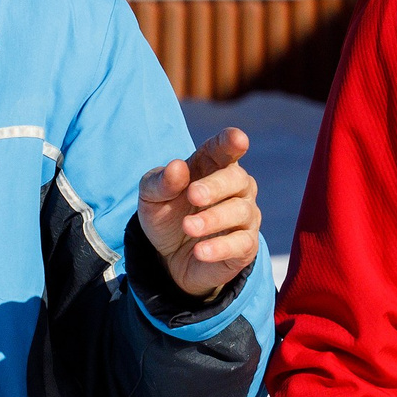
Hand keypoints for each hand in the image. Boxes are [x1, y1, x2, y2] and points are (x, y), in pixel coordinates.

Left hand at [138, 127, 261, 296]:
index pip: (225, 149)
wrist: (168, 256)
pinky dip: (221, 247)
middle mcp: (235, 187)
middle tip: (193, 195)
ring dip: (213, 219)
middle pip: (236, 178)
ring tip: (188, 227)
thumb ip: (161, 181)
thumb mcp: (151, 197)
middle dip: (215, 186)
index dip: (231, 142)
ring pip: (241, 211)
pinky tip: (200, 251)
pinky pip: (242, 243)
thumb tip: (176, 168)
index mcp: (212, 166)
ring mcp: (244, 216)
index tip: (238, 139)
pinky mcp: (245, 245)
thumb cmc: (166, 214)